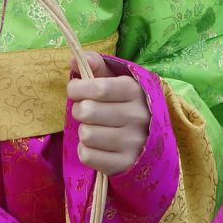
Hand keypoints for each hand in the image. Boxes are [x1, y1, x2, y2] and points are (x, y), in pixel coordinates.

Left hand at [68, 53, 150, 175]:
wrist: (148, 138)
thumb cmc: (122, 102)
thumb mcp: (114, 78)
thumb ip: (95, 64)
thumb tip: (74, 59)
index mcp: (135, 91)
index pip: (98, 88)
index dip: (77, 89)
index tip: (75, 90)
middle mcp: (137, 117)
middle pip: (87, 112)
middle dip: (78, 110)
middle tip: (85, 111)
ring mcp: (133, 143)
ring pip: (86, 135)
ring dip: (83, 131)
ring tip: (94, 128)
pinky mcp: (125, 164)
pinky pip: (87, 156)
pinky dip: (85, 150)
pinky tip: (97, 145)